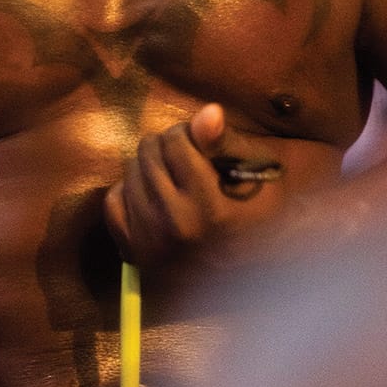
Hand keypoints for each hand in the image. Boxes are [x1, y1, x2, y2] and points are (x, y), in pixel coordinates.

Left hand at [103, 103, 284, 268]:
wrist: (268, 275)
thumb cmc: (272, 212)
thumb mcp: (260, 171)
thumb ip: (226, 142)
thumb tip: (208, 110)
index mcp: (212, 210)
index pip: (176, 141)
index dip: (190, 133)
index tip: (204, 143)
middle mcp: (178, 231)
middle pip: (148, 154)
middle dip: (168, 147)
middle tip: (191, 159)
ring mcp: (154, 248)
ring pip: (130, 175)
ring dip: (150, 168)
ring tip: (177, 177)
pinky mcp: (139, 259)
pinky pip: (114, 205)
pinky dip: (129, 193)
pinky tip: (155, 196)